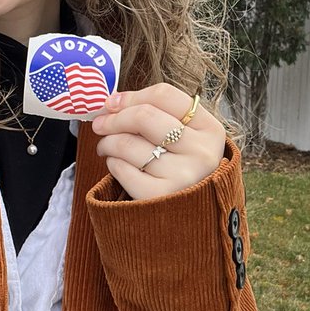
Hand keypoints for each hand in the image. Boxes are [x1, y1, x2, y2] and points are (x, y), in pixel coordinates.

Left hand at [91, 83, 224, 200]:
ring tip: (106, 147)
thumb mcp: (186, 137)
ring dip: (107, 142)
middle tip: (100, 124)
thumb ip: (157, 114)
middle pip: (144, 116)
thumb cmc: (182, 166)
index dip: (131, 96)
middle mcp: (201, 152)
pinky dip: (113, 164)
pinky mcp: (162, 197)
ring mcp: (183, 176)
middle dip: (113, 118)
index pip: (164, 95)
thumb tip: (112, 101)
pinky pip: (123, 170)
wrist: (194, 214)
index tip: (111, 103)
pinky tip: (118, 165)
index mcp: (210, 129)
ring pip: (128, 143)